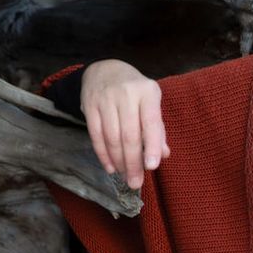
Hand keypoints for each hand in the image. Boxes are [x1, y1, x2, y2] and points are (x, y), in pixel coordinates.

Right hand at [81, 59, 169, 189]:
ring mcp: (105, 98)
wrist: (105, 70)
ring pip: (112, 137)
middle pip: (129, 135)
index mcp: (148, 92)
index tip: (152, 167)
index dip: (151, 146)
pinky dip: (103, 154)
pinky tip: (110, 167)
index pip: (151, 123)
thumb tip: (163, 154)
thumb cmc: (135, 92)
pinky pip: (96, 135)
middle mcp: (126, 93)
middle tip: (135, 182)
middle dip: (133, 162)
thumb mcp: (151, 103)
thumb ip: (158, 129)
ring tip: (124, 176)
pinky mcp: (89, 105)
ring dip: (118, 161)